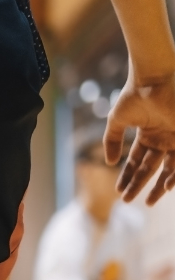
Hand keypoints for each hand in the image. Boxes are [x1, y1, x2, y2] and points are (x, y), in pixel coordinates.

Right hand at [106, 68, 174, 203]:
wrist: (153, 78)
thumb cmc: (134, 94)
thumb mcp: (117, 121)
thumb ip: (111, 141)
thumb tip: (110, 162)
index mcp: (148, 134)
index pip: (137, 161)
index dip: (127, 176)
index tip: (119, 192)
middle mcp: (163, 138)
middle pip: (152, 168)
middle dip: (140, 185)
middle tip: (130, 201)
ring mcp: (174, 137)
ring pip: (168, 168)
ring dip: (159, 186)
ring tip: (149, 201)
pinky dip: (174, 175)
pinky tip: (166, 186)